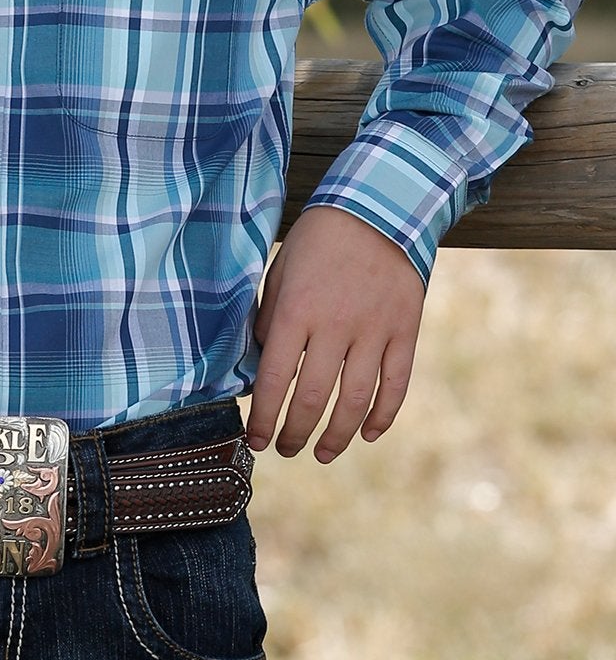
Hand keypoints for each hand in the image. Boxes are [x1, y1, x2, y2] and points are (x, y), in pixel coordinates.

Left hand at [246, 206, 424, 462]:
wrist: (378, 205)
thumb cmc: (317, 240)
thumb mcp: (280, 272)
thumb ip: (270, 320)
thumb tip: (259, 369)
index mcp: (296, 309)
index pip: (273, 380)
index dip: (262, 418)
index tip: (255, 439)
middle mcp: (335, 324)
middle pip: (313, 398)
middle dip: (295, 433)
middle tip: (285, 449)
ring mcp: (374, 329)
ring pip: (356, 399)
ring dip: (336, 435)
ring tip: (322, 453)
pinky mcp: (405, 329)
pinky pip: (396, 383)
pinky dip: (383, 415)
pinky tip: (367, 434)